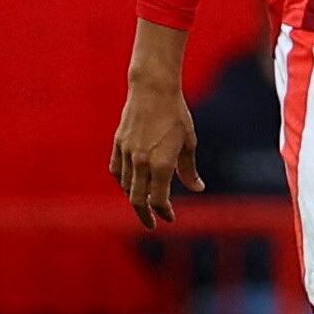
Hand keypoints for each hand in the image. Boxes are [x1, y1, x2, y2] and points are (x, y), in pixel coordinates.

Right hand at [110, 78, 203, 226]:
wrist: (152, 89)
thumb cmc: (175, 114)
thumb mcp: (188, 142)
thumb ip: (189, 169)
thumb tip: (197, 188)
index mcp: (161, 164)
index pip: (159, 200)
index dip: (164, 212)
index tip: (170, 218)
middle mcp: (141, 162)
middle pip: (138, 200)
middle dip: (145, 216)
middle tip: (151, 224)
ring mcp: (127, 153)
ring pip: (127, 186)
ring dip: (135, 198)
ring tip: (144, 203)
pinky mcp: (118, 144)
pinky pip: (117, 171)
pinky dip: (123, 181)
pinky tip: (129, 184)